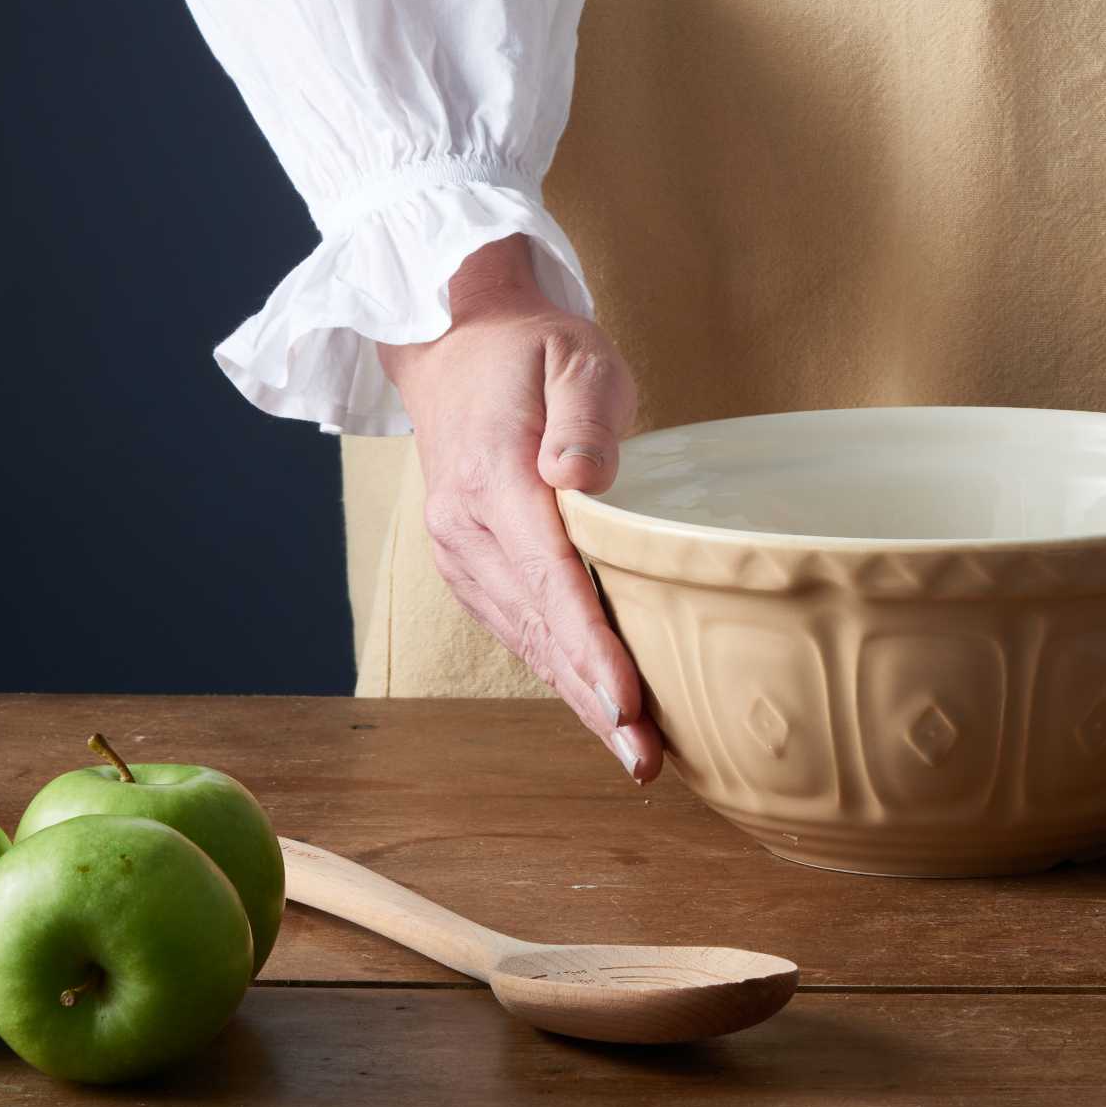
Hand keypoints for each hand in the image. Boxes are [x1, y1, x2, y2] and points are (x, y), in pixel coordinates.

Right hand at [377, 238, 661, 780]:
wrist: (457, 345)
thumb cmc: (532, 350)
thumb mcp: (575, 355)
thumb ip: (585, 416)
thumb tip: (582, 478)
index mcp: (493, 478)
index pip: (550, 578)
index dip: (589, 647)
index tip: (625, 703)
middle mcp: (465, 529)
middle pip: (540, 629)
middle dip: (594, 700)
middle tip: (648, 761)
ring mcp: (460, 552)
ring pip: (528, 640)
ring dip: (579, 698)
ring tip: (637, 754)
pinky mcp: (469, 565)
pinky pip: (520, 626)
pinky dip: (561, 669)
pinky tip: (601, 706)